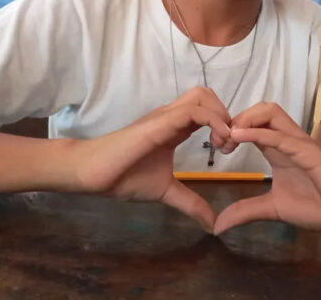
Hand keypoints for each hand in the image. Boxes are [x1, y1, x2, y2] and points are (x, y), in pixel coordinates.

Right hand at [71, 87, 230, 231]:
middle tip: (226, 146)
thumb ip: (190, 203)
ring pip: (202, 96)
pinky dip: (213, 122)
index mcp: (175, 127)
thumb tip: (211, 224)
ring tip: (220, 145)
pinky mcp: (160, 122)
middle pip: (207, 95)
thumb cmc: (124, 177)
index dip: (224, 124)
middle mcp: (172, 115)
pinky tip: (214, 144)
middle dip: (225, 115)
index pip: (207, 109)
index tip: (227, 151)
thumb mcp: (166, 191)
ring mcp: (166, 116)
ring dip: (220, 116)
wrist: (93, 173)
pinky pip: (194, 110)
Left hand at [214, 103, 320, 234]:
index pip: (254, 122)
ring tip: (231, 137)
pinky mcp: (307, 152)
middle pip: (262, 108)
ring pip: (271, 111)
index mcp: (278, 148)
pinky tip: (239, 137)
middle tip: (223, 141)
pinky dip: (257, 132)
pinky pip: (281, 135)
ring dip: (246, 118)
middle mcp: (287, 139)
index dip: (233, 128)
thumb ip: (247, 211)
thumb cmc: (317, 206)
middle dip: (238, 117)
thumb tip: (218, 226)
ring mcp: (298, 143)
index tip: (220, 148)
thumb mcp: (273, 209)